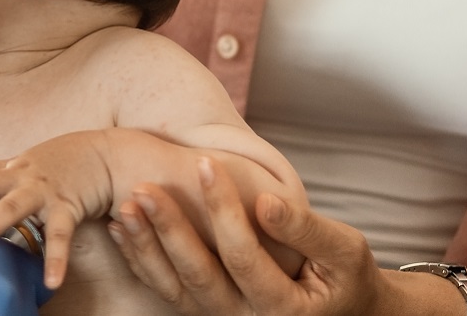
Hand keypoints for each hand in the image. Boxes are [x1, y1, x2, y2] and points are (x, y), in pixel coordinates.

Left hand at [0, 130, 112, 288]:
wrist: (106, 154)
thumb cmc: (62, 164)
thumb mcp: (26, 167)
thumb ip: (1, 180)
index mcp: (9, 168)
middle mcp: (20, 176)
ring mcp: (42, 190)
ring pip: (11, 207)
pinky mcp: (68, 205)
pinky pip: (59, 235)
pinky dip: (56, 259)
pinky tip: (51, 280)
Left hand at [108, 158, 382, 314]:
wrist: (341, 310)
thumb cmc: (344, 275)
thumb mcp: (344, 251)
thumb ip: (305, 229)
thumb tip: (264, 201)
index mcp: (283, 308)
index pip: (245, 256)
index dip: (223, 210)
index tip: (205, 164)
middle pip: (199, 275)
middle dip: (170, 230)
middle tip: (145, 187)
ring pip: (174, 288)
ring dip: (145, 247)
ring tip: (127, 206)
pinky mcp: (203, 312)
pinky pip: (165, 290)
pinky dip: (141, 260)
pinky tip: (122, 226)